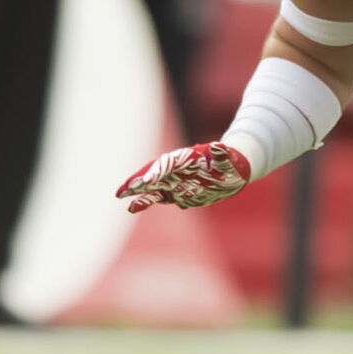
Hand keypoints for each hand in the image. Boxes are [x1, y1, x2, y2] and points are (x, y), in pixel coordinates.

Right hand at [117, 142, 250, 212]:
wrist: (232, 170)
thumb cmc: (230, 161)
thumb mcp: (228, 158)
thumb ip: (222, 154)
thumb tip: (219, 146)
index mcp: (185, 159)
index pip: (168, 165)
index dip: (158, 171)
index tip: (149, 179)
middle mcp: (176, 171)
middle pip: (152, 175)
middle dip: (138, 182)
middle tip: (122, 190)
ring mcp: (174, 182)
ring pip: (151, 187)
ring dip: (137, 192)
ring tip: (120, 196)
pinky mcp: (176, 194)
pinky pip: (157, 198)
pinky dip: (145, 202)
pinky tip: (131, 208)